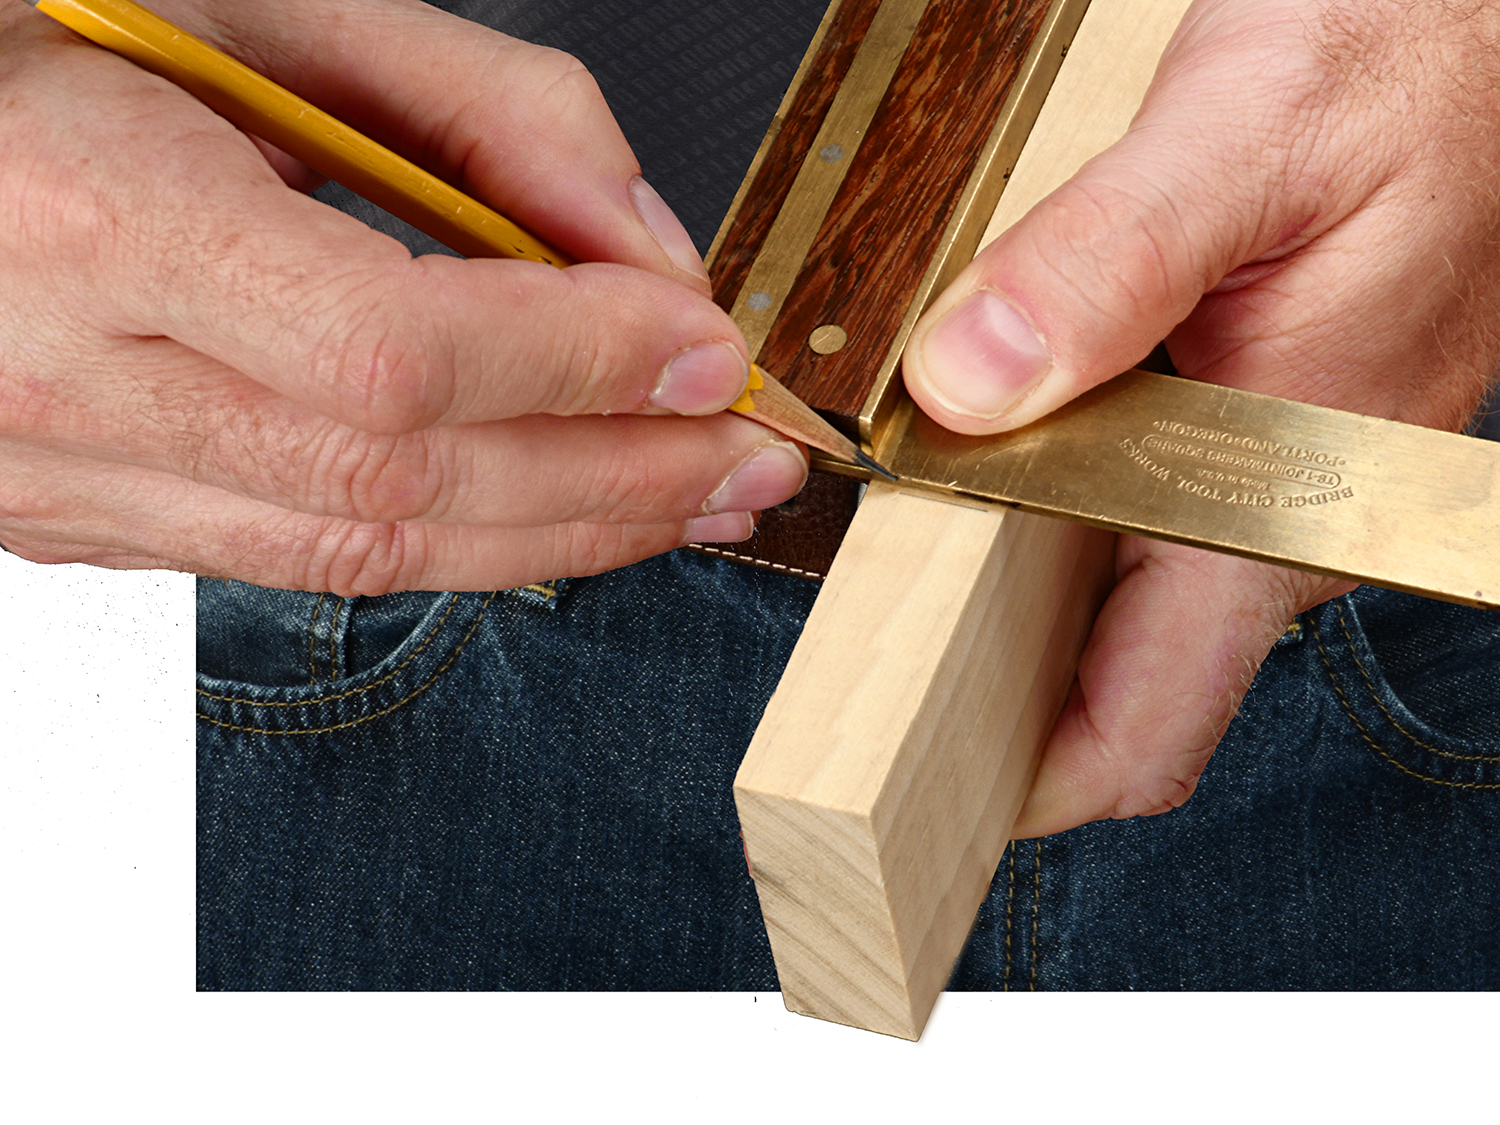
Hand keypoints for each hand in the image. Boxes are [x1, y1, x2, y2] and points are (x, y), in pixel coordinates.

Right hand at [0, 0, 806, 591]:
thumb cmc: (57, 51)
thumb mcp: (268, 13)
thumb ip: (480, 111)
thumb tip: (644, 252)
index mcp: (93, 212)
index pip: (389, 349)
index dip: (574, 364)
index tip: (706, 351)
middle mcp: (66, 376)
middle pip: (406, 482)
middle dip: (613, 474)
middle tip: (748, 456)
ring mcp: (68, 476)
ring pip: (371, 554)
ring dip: (565, 532)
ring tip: (693, 500)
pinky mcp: (88, 522)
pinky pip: (314, 564)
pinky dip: (469, 545)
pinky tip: (566, 515)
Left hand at [902, 0, 1499, 834]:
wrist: (1477, 25)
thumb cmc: (1404, 62)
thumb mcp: (1240, 134)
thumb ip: (1103, 262)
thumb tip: (970, 382)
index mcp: (1286, 492)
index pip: (1151, 722)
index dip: (1030, 780)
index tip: (911, 786)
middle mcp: (1276, 508)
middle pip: (1109, 669)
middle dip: (981, 678)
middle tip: (856, 651)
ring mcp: (1262, 472)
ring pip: (1110, 582)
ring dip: (999, 576)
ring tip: (894, 534)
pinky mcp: (1244, 420)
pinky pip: (1128, 500)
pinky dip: (1042, 494)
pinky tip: (980, 445)